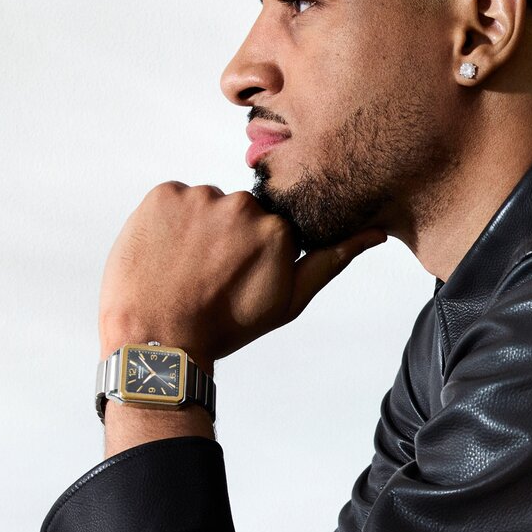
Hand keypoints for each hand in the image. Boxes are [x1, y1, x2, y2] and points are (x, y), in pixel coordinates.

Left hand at [97, 182, 385, 362]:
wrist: (157, 338)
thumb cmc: (226, 325)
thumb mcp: (289, 299)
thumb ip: (331, 260)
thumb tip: (375, 232)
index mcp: (278, 229)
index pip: (273, 225)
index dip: (256, 251)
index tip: (239, 274)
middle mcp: (242, 205)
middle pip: (241, 210)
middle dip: (229, 235)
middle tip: (209, 273)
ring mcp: (199, 197)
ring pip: (207, 204)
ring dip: (198, 227)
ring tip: (184, 265)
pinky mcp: (163, 194)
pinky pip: (174, 197)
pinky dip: (169, 220)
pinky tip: (165, 252)